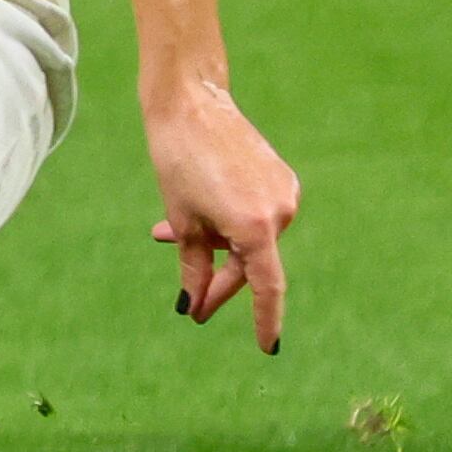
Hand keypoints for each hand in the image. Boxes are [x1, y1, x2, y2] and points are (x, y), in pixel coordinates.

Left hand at [143, 80, 297, 352]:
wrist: (192, 103)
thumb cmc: (178, 161)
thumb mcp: (181, 220)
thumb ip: (192, 266)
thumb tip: (193, 304)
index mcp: (256, 228)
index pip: (266, 287)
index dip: (266, 320)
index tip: (267, 348)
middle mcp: (281, 213)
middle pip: (250, 264)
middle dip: (217, 282)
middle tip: (192, 306)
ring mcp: (285, 194)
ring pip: (249, 240)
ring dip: (214, 247)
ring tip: (166, 236)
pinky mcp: (281, 179)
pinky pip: (254, 216)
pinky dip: (226, 225)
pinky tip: (194, 219)